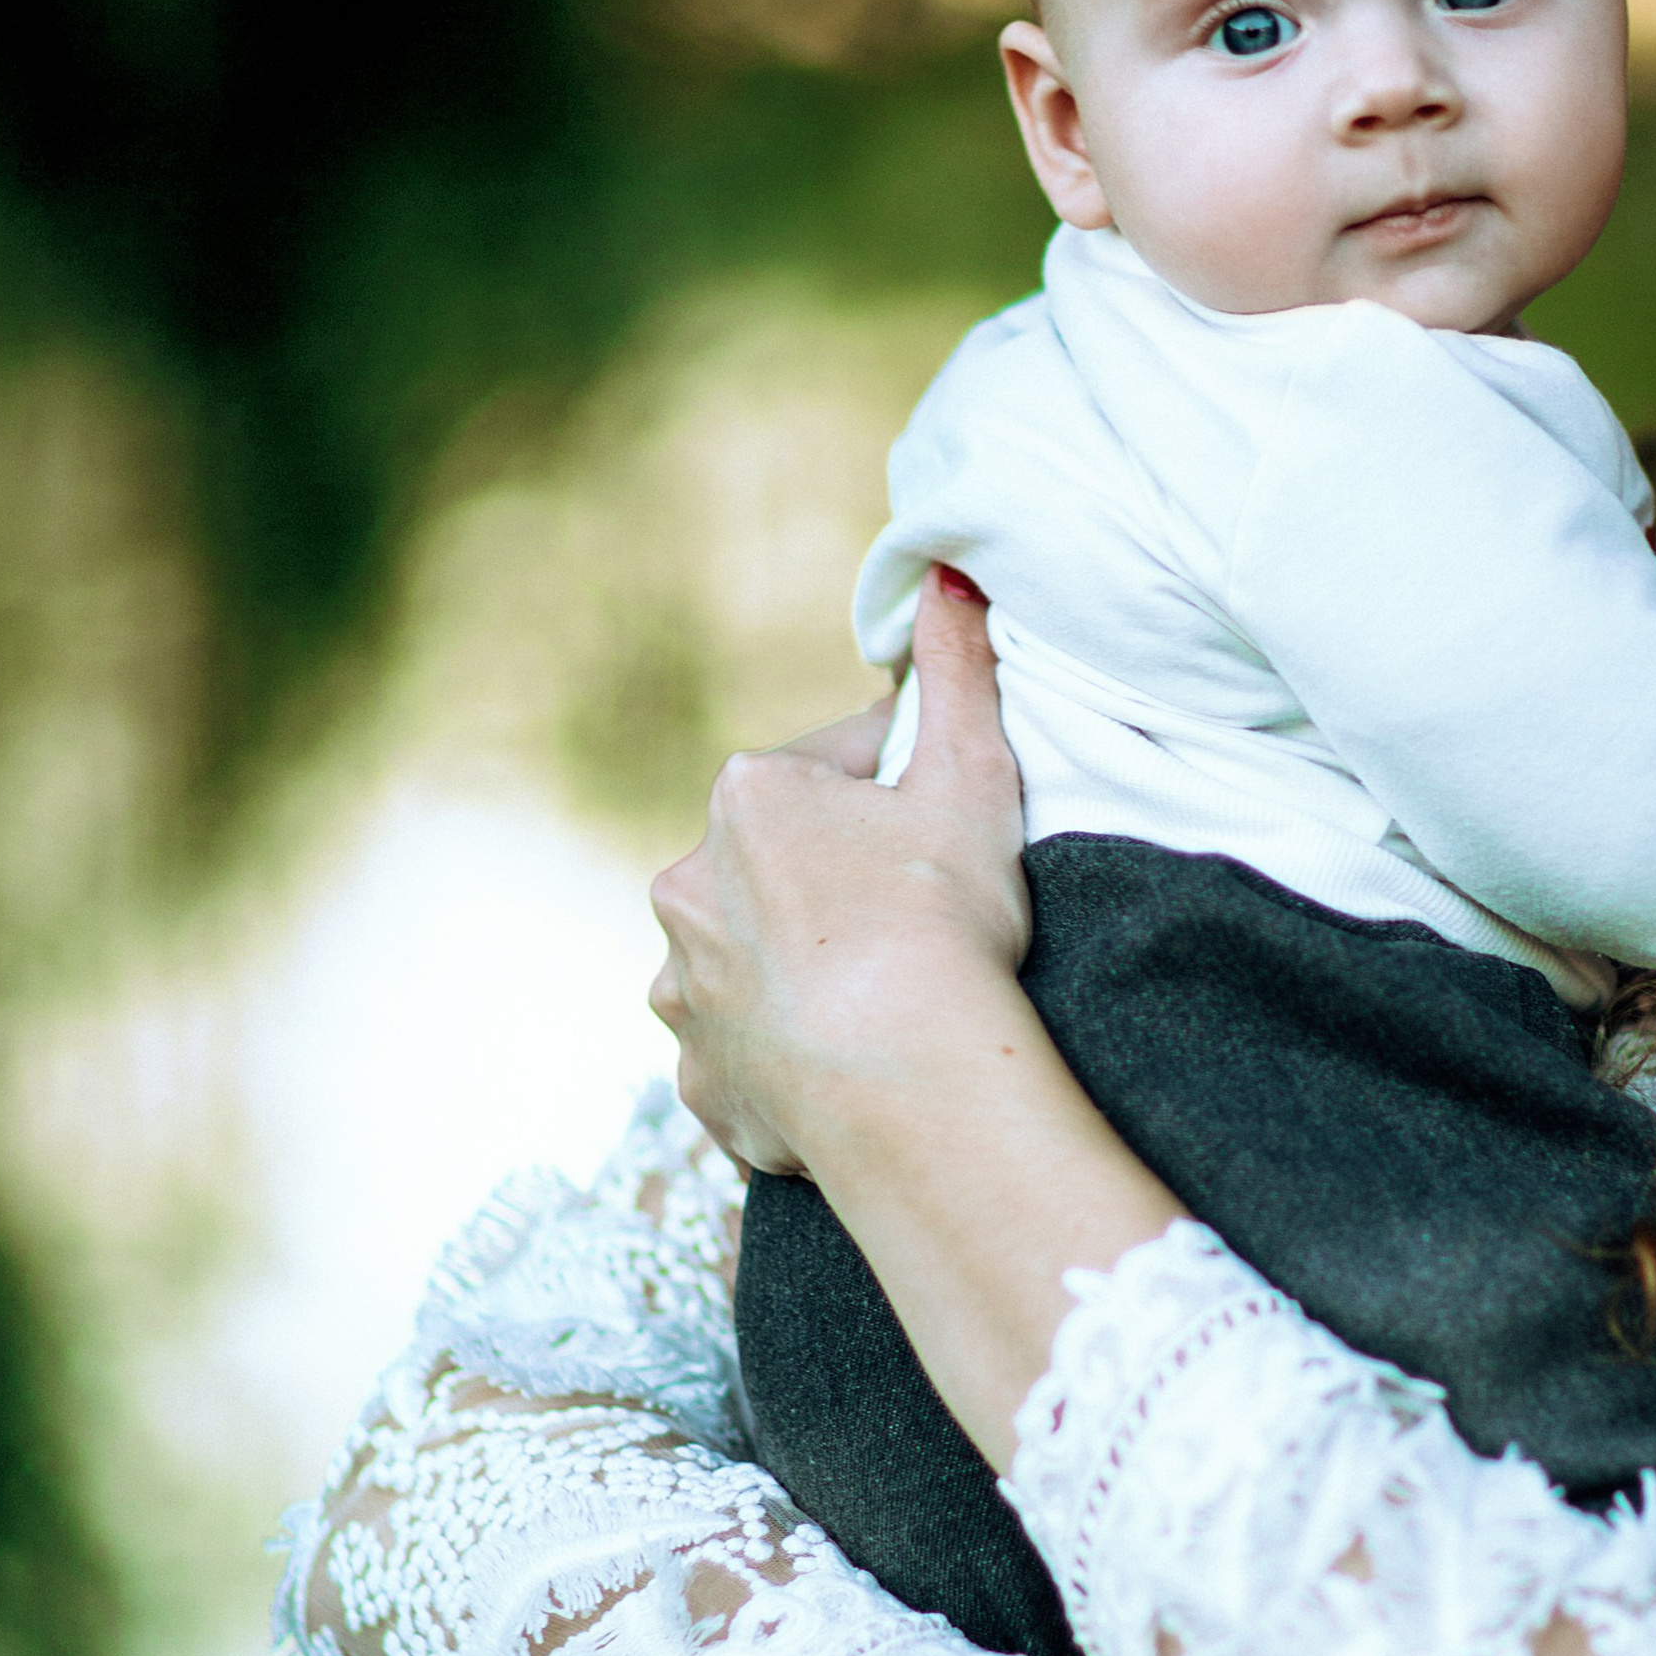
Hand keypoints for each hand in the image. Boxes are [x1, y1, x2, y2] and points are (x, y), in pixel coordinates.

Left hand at [649, 570, 1028, 1173]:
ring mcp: (683, 992)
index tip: (945, 833)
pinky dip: (783, 1059)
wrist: (909, 1081)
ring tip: (880, 999)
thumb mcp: (972, 776)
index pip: (836, 771)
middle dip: (836, 883)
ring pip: (747, 962)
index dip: (903, 796)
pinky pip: (742, 1058)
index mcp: (748, 797)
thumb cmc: (941, 919)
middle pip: (778, 868)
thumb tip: (950, 575)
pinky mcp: (699, 1081)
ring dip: (798, 971)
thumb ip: (959, 669)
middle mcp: (685, 886)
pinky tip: (840, 1066)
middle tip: (920, 919)